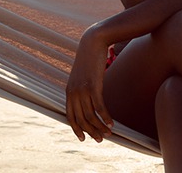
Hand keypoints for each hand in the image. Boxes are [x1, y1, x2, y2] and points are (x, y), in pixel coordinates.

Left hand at [65, 27, 113, 142]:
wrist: (92, 43)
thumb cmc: (89, 60)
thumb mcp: (82, 76)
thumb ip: (82, 89)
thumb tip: (88, 102)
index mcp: (69, 91)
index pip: (70, 116)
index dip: (77, 129)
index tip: (84, 138)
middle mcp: (73, 92)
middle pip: (81, 119)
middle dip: (91, 131)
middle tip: (101, 139)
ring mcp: (82, 89)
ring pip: (91, 115)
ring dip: (100, 126)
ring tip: (108, 133)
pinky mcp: (93, 85)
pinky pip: (99, 107)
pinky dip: (106, 117)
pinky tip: (112, 123)